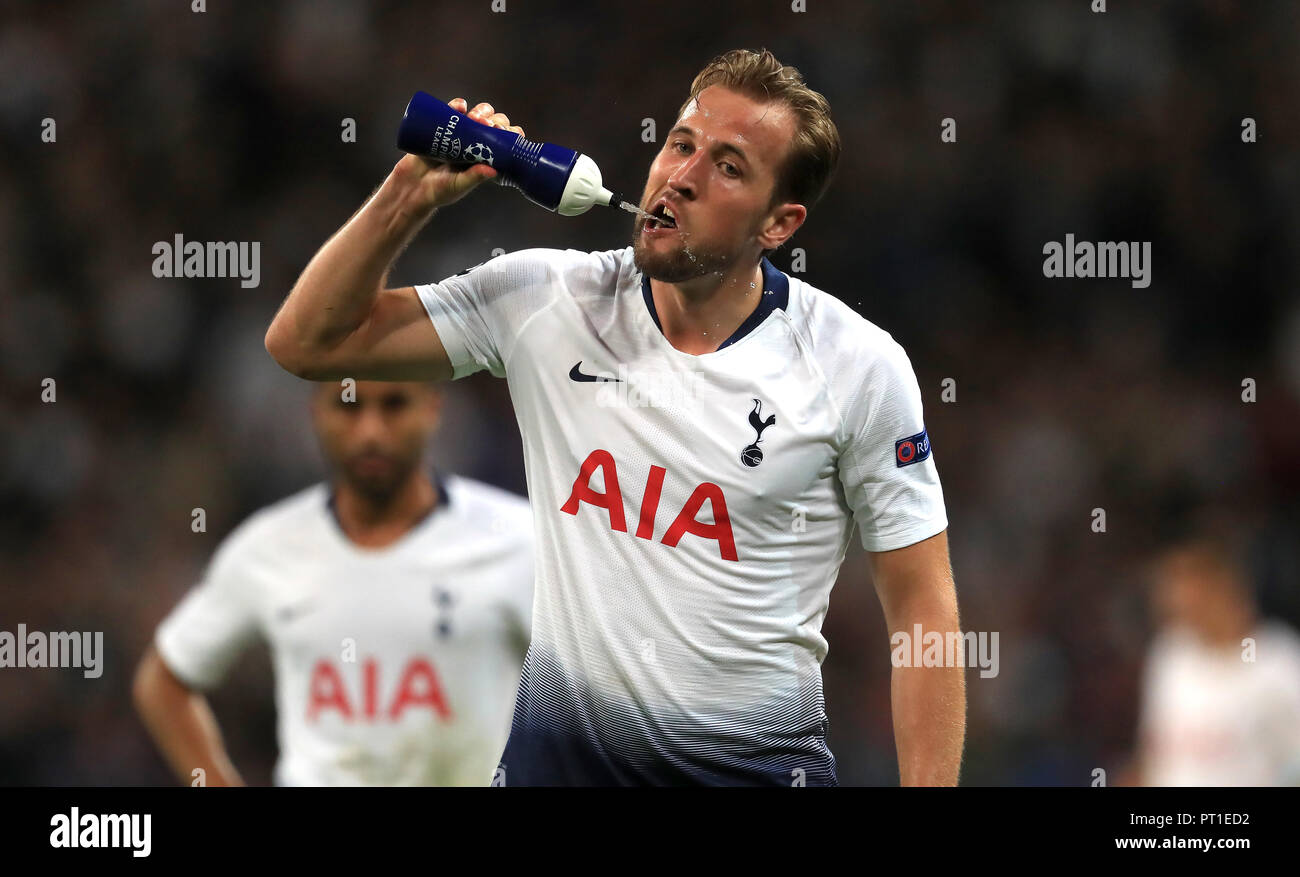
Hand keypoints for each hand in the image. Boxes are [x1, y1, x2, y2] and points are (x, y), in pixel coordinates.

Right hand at [393, 98, 525, 209]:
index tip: (504, 133)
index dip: (509, 134)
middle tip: (488, 125)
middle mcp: (476, 145)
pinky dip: (458, 105)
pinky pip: (454, 110)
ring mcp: (460, 134)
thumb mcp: (458, 185)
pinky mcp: (443, 126)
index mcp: (485, 159)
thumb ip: (474, 178)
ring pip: (477, 115)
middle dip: (495, 120)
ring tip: (474, 117)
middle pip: (493, 125)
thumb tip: (493, 170)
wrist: (410, 186)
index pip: (505, 143)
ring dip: (481, 111)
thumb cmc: (438, 191)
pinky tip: (461, 106)